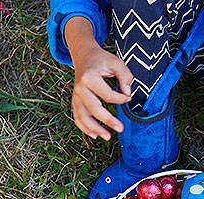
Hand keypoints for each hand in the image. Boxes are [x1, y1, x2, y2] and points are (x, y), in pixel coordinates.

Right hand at [65, 17, 132, 139]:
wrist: (84, 56)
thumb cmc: (102, 60)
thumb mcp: (116, 62)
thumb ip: (125, 76)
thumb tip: (128, 93)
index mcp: (89, 77)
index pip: (106, 94)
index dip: (119, 99)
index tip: (128, 98)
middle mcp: (80, 88)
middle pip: (93, 108)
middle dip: (107, 120)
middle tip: (120, 128)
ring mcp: (76, 96)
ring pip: (83, 116)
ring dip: (95, 129)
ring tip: (107, 137)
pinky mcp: (75, 102)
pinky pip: (77, 118)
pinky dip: (84, 128)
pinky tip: (95, 136)